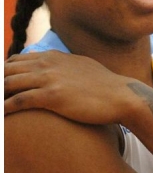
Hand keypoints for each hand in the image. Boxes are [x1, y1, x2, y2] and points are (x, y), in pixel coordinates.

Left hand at [4, 50, 132, 124]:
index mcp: (55, 56)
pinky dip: (5, 108)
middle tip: (0, 95)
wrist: (121, 95)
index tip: (4, 86)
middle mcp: (49, 63)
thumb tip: (56, 65)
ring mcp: (50, 78)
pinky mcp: (53, 96)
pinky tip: (3, 116)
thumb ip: (65, 63)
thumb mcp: (82, 65)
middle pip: (8, 69)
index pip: (17, 60)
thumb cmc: (104, 84)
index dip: (6, 73)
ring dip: (0, 94)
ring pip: (9, 83)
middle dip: (0, 82)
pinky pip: (18, 101)